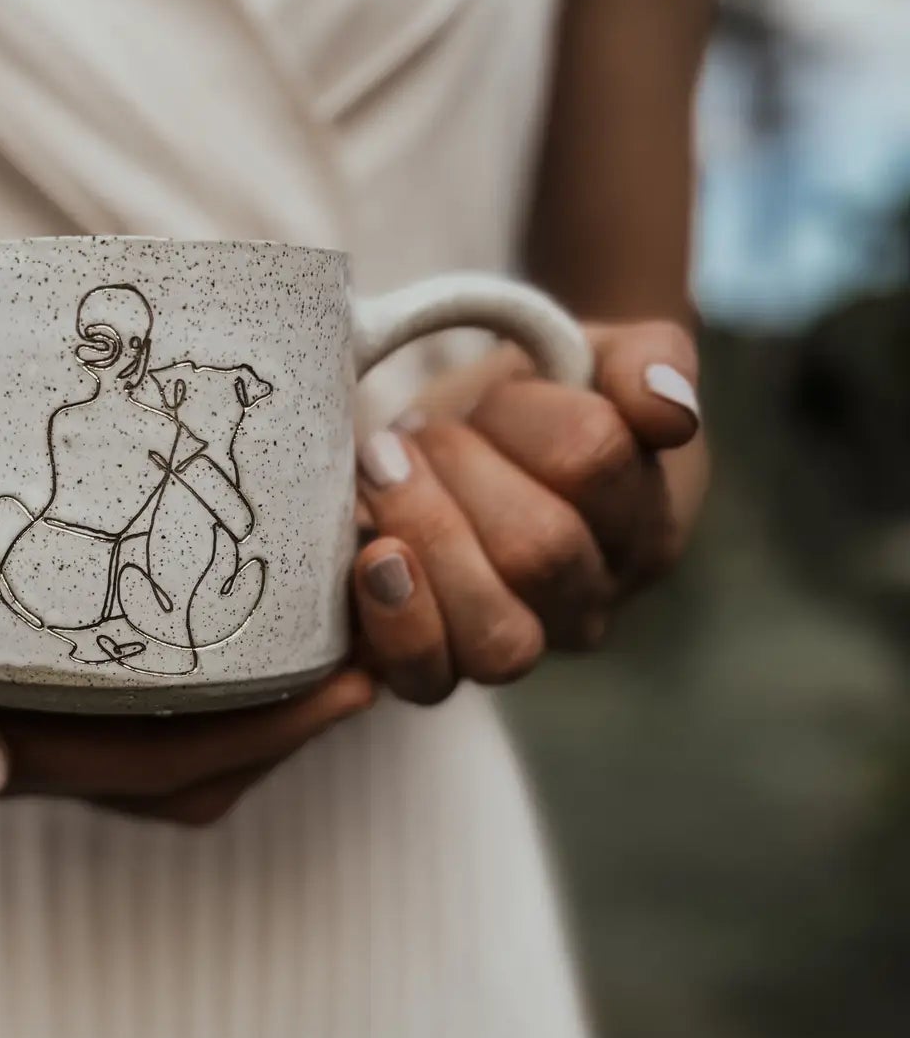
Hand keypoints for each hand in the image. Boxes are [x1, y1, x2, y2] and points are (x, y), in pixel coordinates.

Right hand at [0, 429, 375, 822]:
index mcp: (4, 741)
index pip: (156, 771)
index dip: (262, 740)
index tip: (351, 681)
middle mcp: (49, 734)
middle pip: (201, 759)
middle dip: (299, 718)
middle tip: (384, 642)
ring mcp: (64, 697)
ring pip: (199, 731)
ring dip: (283, 693)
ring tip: (357, 618)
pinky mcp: (74, 647)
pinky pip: (175, 680)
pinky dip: (242, 654)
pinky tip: (285, 593)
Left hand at [352, 321, 702, 703]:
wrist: (465, 450)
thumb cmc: (539, 404)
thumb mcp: (603, 357)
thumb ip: (650, 362)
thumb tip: (667, 411)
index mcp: (640, 527)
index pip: (591, 460)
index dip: (525, 414)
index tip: (487, 395)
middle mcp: (584, 603)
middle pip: (540, 552)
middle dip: (459, 473)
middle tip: (412, 436)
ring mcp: (511, 644)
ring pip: (494, 637)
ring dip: (426, 541)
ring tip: (381, 475)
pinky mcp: (435, 665)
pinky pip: (425, 680)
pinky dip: (393, 631)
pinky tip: (370, 565)